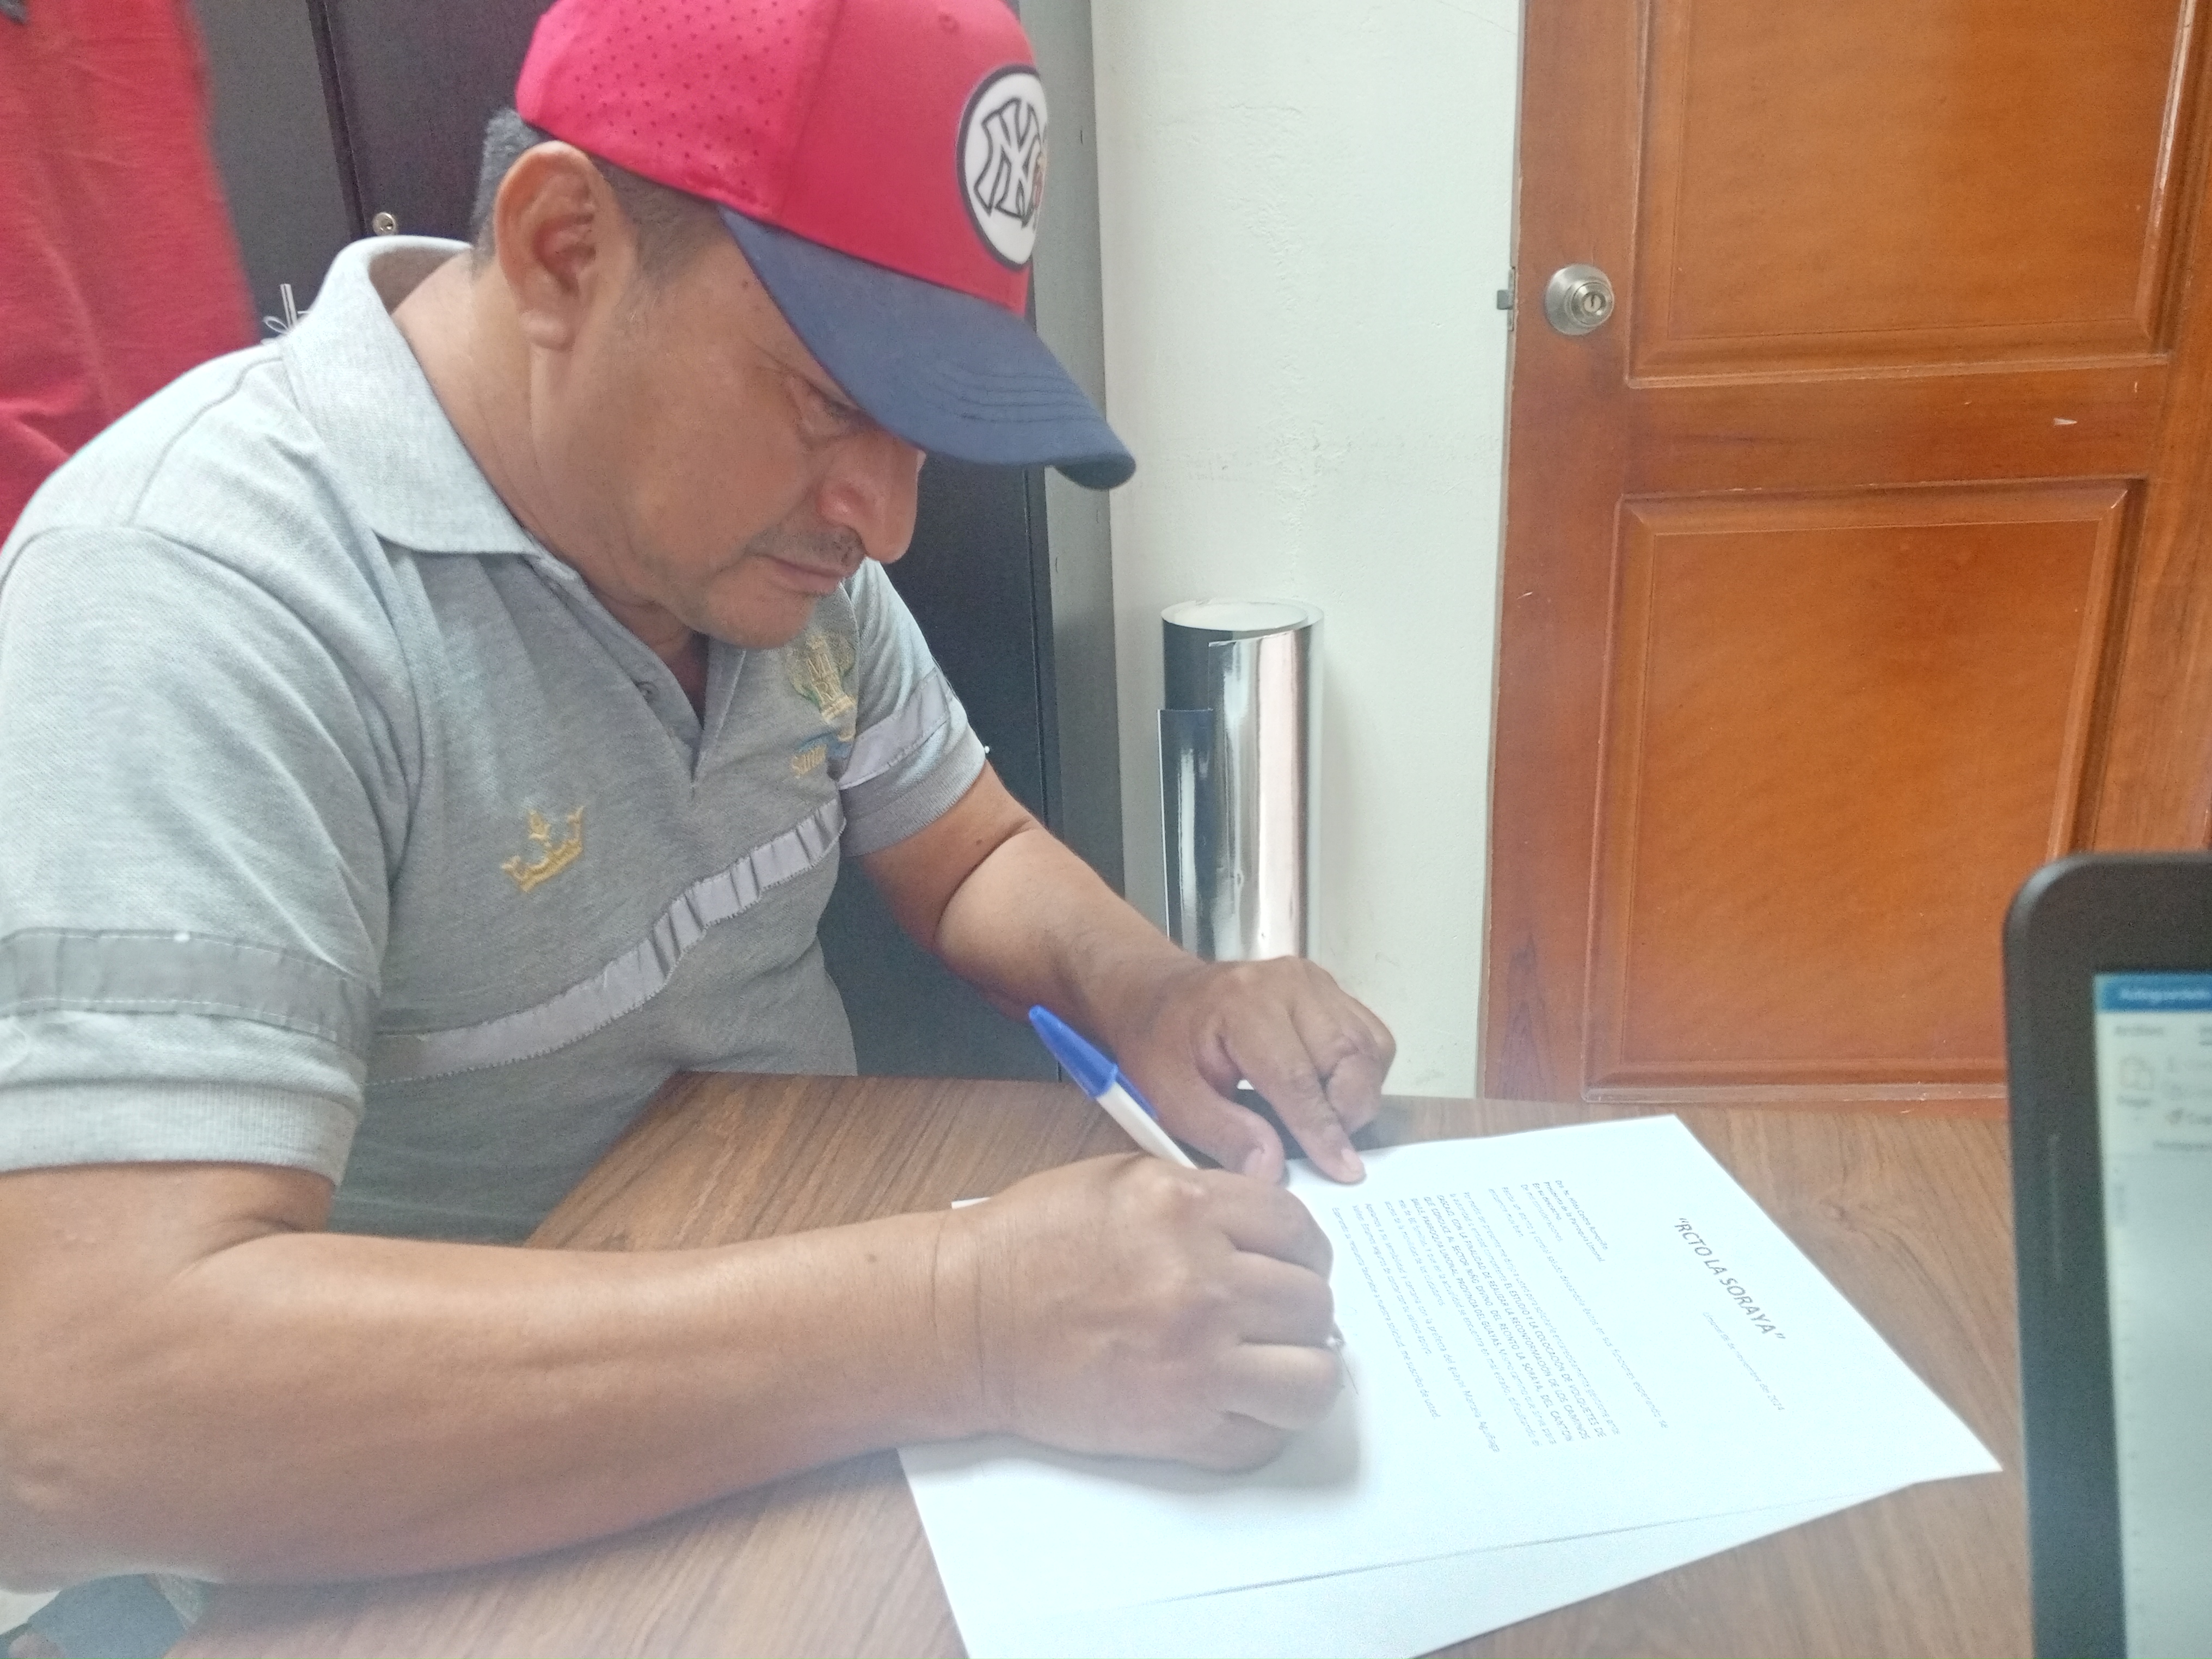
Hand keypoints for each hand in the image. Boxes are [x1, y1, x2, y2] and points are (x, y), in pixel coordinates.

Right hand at [943, 1155, 1339, 1470]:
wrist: (969, 1320)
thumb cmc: (1031, 1245)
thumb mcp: (1123, 1181)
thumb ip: (1204, 1197)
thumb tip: (1272, 1234)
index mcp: (1188, 1209)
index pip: (1300, 1229)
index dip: (1304, 1251)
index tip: (1293, 1266)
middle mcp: (1203, 1282)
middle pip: (1313, 1302)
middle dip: (1300, 1310)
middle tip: (1275, 1318)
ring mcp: (1196, 1359)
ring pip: (1314, 1378)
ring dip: (1302, 1372)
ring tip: (1274, 1366)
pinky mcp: (1180, 1425)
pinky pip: (1265, 1438)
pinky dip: (1262, 1426)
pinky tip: (1235, 1404)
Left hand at [1107, 958, 1393, 1183]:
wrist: (1159, 996)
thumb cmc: (1162, 1047)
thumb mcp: (1173, 1099)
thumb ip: (1224, 1134)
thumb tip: (1273, 1171)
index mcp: (1244, 1006)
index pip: (1297, 1078)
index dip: (1322, 1130)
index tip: (1343, 1171)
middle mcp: (1289, 984)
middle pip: (1349, 1057)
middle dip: (1347, 1114)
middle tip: (1325, 1149)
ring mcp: (1315, 981)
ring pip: (1370, 1047)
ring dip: (1359, 1094)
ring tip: (1323, 1120)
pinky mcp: (1330, 988)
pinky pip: (1370, 1036)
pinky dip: (1363, 1072)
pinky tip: (1329, 1092)